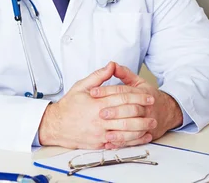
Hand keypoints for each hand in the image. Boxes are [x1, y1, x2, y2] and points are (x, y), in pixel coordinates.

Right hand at [38, 62, 156, 148]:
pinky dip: (132, 141)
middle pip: (127, 116)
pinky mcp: (100, 144)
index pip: (123, 99)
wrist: (56, 126)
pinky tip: (141, 137)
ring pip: (126, 132)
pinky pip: (119, 143)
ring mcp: (100, 134)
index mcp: (97, 104)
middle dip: (143, 113)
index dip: (138, 97)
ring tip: (151, 124)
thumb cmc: (69, 106)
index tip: (148, 97)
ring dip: (141, 128)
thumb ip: (98, 76)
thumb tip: (111, 65)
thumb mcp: (81, 86)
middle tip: (153, 110)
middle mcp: (100, 120)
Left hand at [90, 63, 182, 148]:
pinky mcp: (147, 133)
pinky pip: (135, 140)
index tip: (93, 92)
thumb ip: (124, 73)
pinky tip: (111, 143)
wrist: (167, 111)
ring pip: (133, 127)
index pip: (123, 91)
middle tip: (99, 113)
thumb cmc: (148, 95)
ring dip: (119, 131)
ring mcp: (147, 121)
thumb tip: (111, 65)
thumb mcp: (138, 81)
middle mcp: (146, 107)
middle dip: (114, 112)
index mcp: (142, 92)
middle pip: (130, 109)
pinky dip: (123, 142)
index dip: (107, 91)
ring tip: (105, 132)